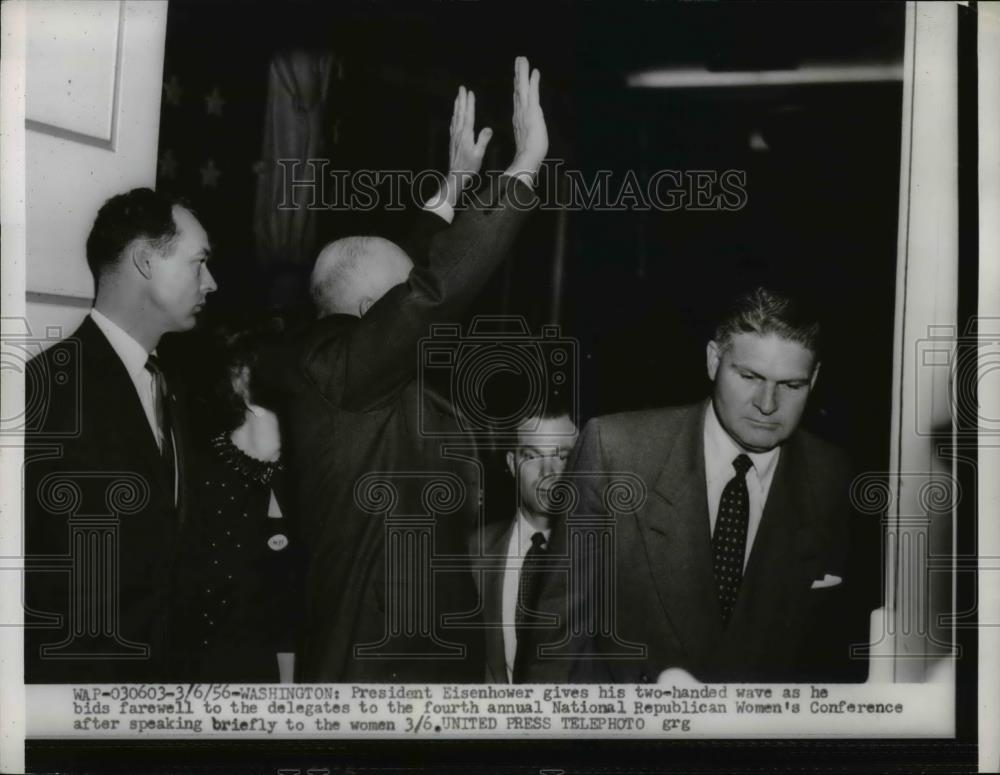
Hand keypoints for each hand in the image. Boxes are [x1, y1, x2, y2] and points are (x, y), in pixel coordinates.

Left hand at [448, 85, 491, 184]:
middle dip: (461, 99)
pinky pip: (453, 124)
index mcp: (466, 134)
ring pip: (456, 117)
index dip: (469, 103)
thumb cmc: (469, 166)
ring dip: (457, 106)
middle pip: (460, 112)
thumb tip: (488, 128)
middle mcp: (459, 133)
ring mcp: (455, 136)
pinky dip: (454, 116)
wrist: (455, 175)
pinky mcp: (453, 141)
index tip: (470, 92)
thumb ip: (483, 140)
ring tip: (458, 97)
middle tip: (461, 88)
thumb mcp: (479, 154)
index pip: (468, 115)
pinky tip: (455, 115)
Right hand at [506, 56, 547, 181]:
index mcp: (519, 119)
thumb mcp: (526, 142)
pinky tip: (534, 72)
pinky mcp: (532, 112)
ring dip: (522, 73)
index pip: (518, 99)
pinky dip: (533, 82)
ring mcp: (525, 111)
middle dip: (518, 74)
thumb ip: (523, 136)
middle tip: (519, 60)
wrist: (528, 159)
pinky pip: (532, 93)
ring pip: (523, 88)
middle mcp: (520, 112)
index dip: (518, 86)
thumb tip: (522, 135)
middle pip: (519, 89)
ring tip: (522, 59)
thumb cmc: (527, 155)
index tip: (517, 75)